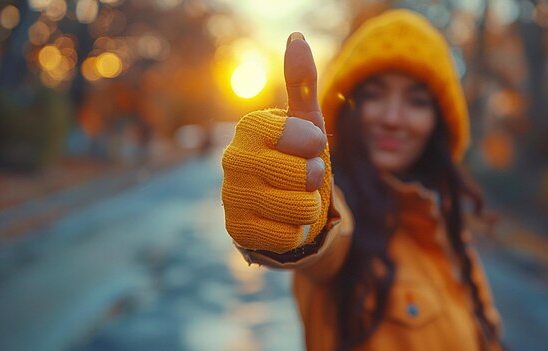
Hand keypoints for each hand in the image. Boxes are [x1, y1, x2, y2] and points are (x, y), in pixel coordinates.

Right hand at [221, 32, 331, 252]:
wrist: (283, 207)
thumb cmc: (297, 161)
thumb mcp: (306, 124)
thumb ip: (302, 84)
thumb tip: (296, 38)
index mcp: (249, 129)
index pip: (300, 136)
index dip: (315, 145)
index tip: (311, 146)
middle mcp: (233, 160)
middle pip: (302, 175)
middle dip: (315, 179)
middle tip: (305, 178)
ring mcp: (231, 196)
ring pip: (299, 207)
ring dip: (309, 206)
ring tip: (296, 199)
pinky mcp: (236, 230)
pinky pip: (287, 235)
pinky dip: (296, 230)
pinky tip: (283, 221)